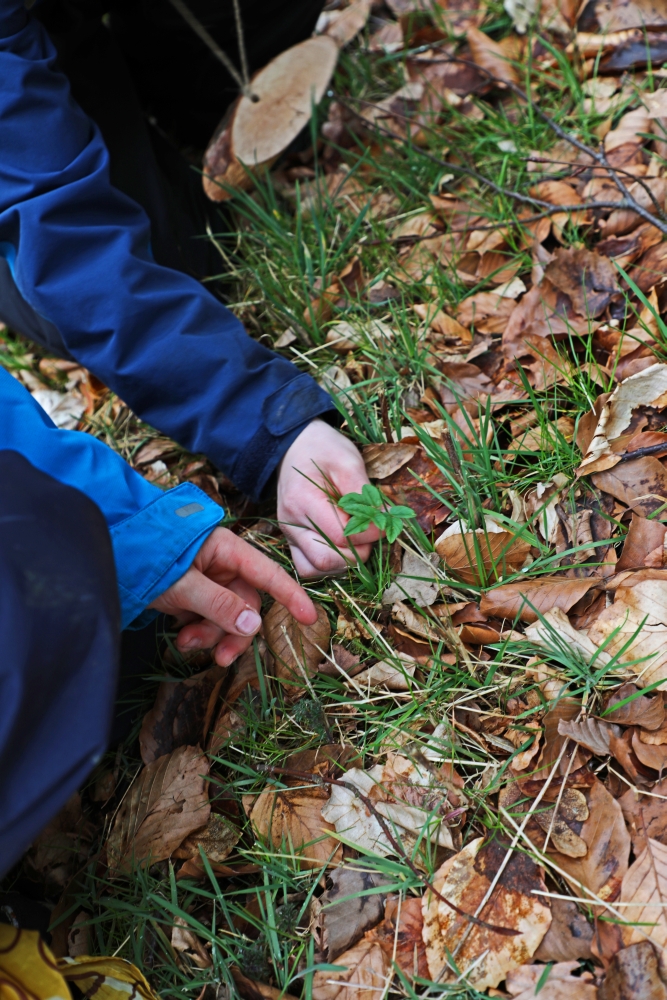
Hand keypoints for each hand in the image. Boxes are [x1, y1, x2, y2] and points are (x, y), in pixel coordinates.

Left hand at [150, 526, 316, 665]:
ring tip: (185, 643)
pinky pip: (207, 616)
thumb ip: (218, 605)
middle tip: (221, 658)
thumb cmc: (145, 557)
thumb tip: (253, 627)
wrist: (108, 553)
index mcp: (226, 550)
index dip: (290, 596)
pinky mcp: (190, 592)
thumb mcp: (182, 585)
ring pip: (225, 614)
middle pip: (245, 604)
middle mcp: (220, 564)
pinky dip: (197, 630)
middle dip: (232, 632)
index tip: (310, 618)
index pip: (267, 574)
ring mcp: (206, 579)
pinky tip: (180, 636)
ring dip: (210, 634)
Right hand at [277, 419, 380, 576]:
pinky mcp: (292, 540)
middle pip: (326, 559)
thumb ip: (365, 493)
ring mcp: (289, 535)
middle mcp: (291, 523)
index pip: (340, 535)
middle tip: (371, 534)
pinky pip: (309, 567)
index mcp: (302, 500)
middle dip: (357, 553)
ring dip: (343, 563)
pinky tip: (345, 548)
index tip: (385, 520)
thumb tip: (387, 519)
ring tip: (358, 541)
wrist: (295, 447)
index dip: (369, 534)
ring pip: (315, 569)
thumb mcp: (348, 461)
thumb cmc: (324, 449)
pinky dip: (330, 565)